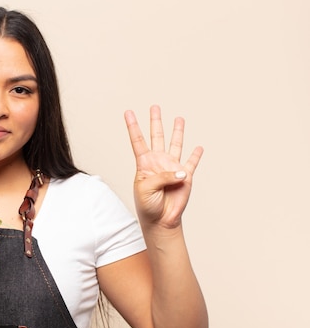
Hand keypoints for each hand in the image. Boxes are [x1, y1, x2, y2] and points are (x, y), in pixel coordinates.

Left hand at [124, 105, 202, 229]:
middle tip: (154, 107)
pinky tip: (198, 146)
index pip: (137, 141)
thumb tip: (180, 171)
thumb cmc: (148, 205)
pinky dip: (196, 155)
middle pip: (157, 136)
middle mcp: (158, 162)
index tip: (128, 112)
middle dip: (156, 121)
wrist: (160, 220)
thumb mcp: (147, 189)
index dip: (133, 126)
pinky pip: (192, 163)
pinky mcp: (185, 176)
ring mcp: (172, 168)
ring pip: (176, 144)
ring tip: (178, 118)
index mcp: (144, 164)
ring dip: (177, 131)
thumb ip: (162, 177)